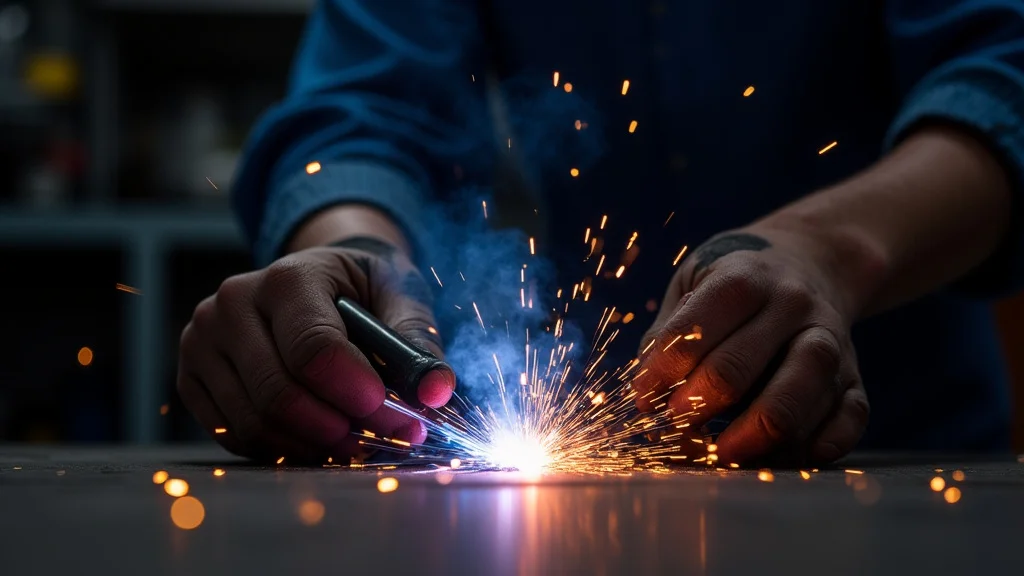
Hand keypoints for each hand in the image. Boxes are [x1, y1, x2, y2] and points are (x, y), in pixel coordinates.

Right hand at [176, 237, 452, 462]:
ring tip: (358, 445)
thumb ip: (419, 343)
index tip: (400, 421)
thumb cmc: (362, 289)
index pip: (315, 350)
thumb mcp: (400, 298)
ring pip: (254, 421)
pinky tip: (319, 442)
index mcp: (288, 277)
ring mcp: (203, 340)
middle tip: (387, 442)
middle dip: (340, 430)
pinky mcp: (192, 375)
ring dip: (312, 446)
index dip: (358, 396)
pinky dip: (282, 448)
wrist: (317, 279)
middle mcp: (233, 304)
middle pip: (280, 393)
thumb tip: (436, 391)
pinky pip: (233, 433)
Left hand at [633, 227, 869, 465]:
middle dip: (697, 405)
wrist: (813, 259)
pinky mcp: (856, 374)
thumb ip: (666, 335)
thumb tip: (645, 394)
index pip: (695, 331)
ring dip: (754, 434)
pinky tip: (788, 455)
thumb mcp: (693, 283)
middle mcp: (791, 306)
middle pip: (738, 368)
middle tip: (675, 424)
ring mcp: (829, 340)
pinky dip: (822, 445)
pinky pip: (850, 416)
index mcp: (743, 279)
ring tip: (722, 453)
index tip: (645, 398)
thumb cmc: (736, 280)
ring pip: (798, 394)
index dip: (662, 373)